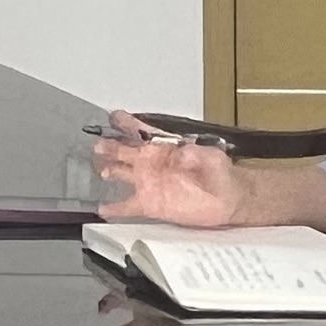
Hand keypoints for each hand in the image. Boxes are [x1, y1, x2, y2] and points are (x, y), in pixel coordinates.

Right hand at [89, 113, 250, 228]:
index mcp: (164, 148)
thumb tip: (180, 154)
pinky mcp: (151, 204)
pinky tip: (102, 208)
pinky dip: (115, 208)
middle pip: (125, 151)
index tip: (114, 117)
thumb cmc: (220, 174)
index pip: (142, 132)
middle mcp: (151, 164)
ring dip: (109, 170)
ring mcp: (149, 184)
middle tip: (97, 144)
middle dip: (110, 146)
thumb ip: (197, 154)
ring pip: (122, 174)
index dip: (127, 123)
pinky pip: (128, 206)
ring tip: (98, 169)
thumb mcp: (213, 158)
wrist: (228, 200)